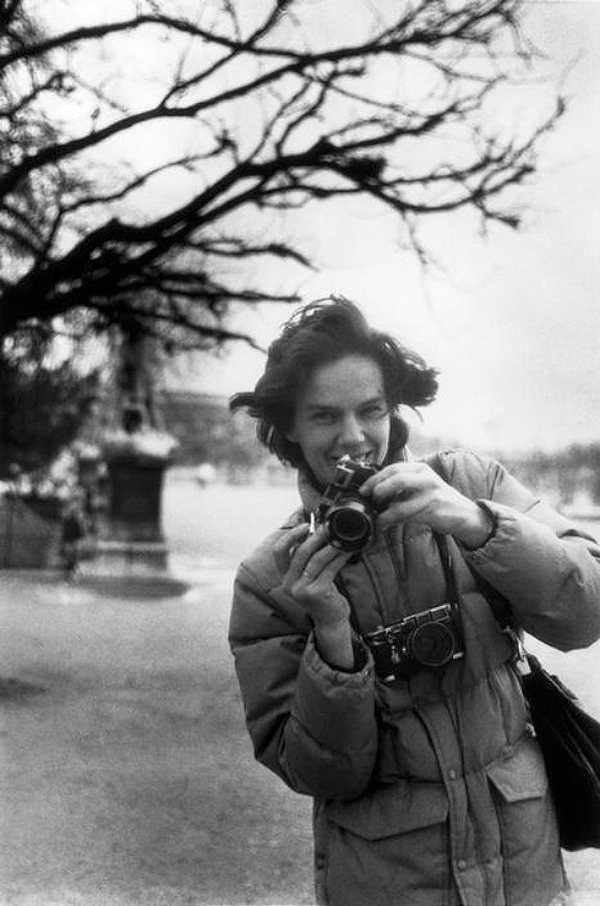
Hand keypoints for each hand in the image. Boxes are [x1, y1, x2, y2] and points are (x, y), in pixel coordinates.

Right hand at [273, 523, 352, 626]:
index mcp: (284, 577)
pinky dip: (340, 557)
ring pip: (316, 559)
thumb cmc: (321, 593)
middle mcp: (289, 584)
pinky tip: (348, 551)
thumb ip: (307, 557)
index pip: (278, 551)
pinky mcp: (317, 593)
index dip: (290, 535)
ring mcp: (302, 590)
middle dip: (315, 537)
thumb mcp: (309, 576)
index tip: (305, 525)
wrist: (330, 620)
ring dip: (330, 545)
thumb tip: (315, 530)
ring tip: (341, 537)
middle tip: (328, 528)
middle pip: (299, 552)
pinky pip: (330, 569)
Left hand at [360, 462, 493, 546]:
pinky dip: (393, 521)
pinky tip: (385, 524)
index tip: (364, 489)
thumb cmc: (438, 500)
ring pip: (400, 503)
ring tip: (377, 518)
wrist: (464, 514)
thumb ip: (402, 486)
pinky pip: (407, 517)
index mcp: (421, 469)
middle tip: (370, 500)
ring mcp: (431, 494)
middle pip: (397, 479)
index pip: (393, 468)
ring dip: (384, 514)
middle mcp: (426, 478)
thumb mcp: (421, 485)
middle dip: (378, 490)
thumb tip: (375, 492)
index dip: (376, 478)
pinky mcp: (433, 510)